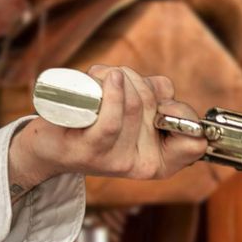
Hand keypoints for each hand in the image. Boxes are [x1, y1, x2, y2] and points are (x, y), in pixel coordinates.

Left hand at [8, 64, 208, 191]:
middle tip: (117, 78)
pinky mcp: (87, 150)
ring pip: (133, 104)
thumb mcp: (129, 118)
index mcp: (157, 162)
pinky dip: (113, 92)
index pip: (195, 141)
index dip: (183, 113)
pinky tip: (109, 77)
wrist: (46, 149)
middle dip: (138, 81)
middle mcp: (139, 164)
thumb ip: (152, 101)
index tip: (163, 102)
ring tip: (102, 78)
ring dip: (120, 77)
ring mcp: (112, 159)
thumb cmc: (90, 127)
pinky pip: (110, 120)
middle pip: (156, 106)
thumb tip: (162, 88)